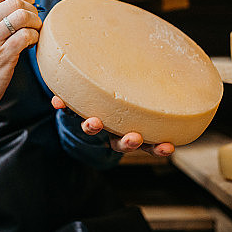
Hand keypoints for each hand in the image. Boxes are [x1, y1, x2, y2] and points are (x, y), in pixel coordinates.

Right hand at [0, 0, 41, 139]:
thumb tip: (20, 4)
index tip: (29, 1)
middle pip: (14, 1)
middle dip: (31, 8)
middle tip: (35, 20)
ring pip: (22, 16)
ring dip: (35, 21)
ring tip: (35, 31)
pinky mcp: (2, 56)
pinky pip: (26, 36)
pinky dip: (35, 37)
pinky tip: (32, 44)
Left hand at [51, 96, 174, 157]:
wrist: (89, 99)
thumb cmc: (121, 100)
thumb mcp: (137, 102)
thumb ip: (155, 94)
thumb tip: (173, 83)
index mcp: (130, 131)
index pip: (147, 144)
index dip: (157, 148)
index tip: (168, 147)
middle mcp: (111, 131)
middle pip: (119, 143)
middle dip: (127, 142)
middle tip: (134, 138)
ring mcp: (93, 122)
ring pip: (92, 130)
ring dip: (92, 127)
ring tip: (93, 123)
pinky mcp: (74, 111)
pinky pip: (67, 111)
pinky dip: (63, 105)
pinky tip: (58, 101)